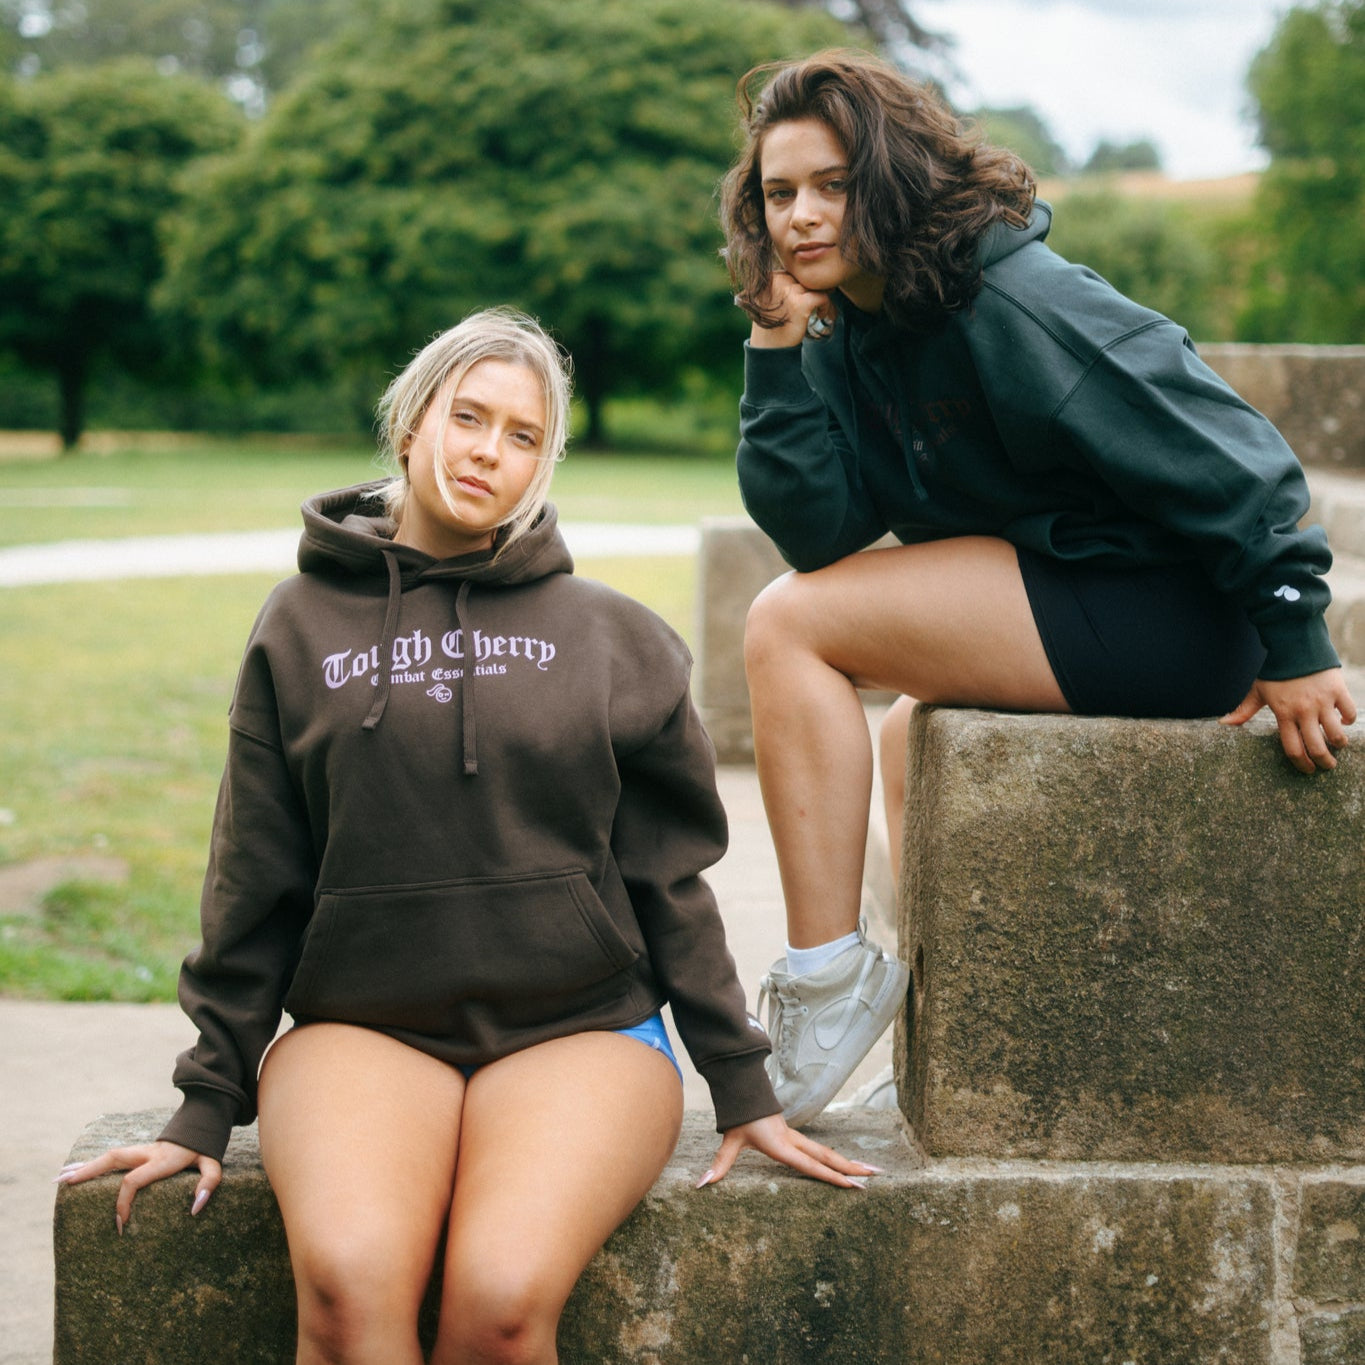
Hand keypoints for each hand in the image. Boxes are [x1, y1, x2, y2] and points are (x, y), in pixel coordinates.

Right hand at [56, 1140, 220, 1233]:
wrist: (202, 1122)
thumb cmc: (205, 1149)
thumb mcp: (213, 1164)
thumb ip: (208, 1183)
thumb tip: (195, 1208)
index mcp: (162, 1160)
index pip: (134, 1181)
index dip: (123, 1202)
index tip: (121, 1224)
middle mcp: (147, 1153)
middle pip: (113, 1160)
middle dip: (88, 1174)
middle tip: (65, 1186)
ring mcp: (141, 1150)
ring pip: (108, 1156)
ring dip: (84, 1167)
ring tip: (59, 1179)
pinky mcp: (138, 1151)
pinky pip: (112, 1157)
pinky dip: (92, 1163)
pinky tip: (75, 1170)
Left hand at [695, 1113, 880, 1189]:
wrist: (744, 1092)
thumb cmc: (739, 1118)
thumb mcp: (730, 1140)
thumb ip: (720, 1164)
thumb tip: (702, 1184)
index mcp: (782, 1146)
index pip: (811, 1165)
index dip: (832, 1176)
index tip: (853, 1185)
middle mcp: (794, 1143)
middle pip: (827, 1157)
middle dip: (851, 1169)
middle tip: (875, 1178)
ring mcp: (796, 1139)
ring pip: (828, 1153)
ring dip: (850, 1162)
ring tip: (874, 1172)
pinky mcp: (795, 1138)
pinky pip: (821, 1150)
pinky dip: (837, 1159)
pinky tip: (849, 1165)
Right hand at [747, 270, 831, 349]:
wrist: (768, 349)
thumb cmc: (771, 324)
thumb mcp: (772, 298)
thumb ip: (784, 285)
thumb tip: (811, 274)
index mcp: (769, 278)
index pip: (793, 274)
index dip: (802, 286)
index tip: (806, 300)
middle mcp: (778, 281)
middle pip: (804, 279)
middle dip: (812, 292)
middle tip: (817, 305)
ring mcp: (789, 291)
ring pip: (815, 287)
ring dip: (821, 299)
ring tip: (819, 312)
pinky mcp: (801, 304)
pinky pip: (823, 297)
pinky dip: (826, 306)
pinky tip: (821, 315)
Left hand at [1220, 667, 1356, 772]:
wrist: (1294, 646)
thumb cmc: (1276, 671)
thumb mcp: (1258, 691)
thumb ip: (1243, 710)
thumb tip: (1223, 724)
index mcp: (1284, 714)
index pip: (1293, 748)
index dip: (1301, 764)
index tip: (1307, 770)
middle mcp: (1304, 711)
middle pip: (1317, 747)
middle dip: (1324, 762)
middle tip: (1327, 765)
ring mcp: (1322, 701)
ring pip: (1336, 734)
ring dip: (1338, 743)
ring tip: (1337, 745)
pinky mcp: (1337, 690)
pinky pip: (1349, 712)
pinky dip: (1348, 720)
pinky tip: (1342, 721)